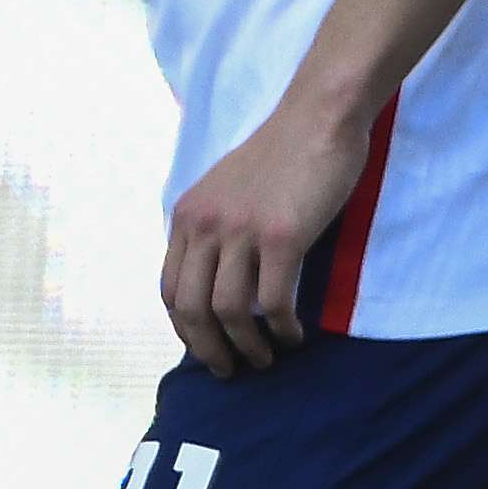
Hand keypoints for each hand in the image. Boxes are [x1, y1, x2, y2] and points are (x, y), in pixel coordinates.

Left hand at [157, 97, 367, 375]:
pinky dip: (281, 328)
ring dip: (246, 345)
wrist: (317, 118)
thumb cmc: (280, 154)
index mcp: (186, 216)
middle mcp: (204, 225)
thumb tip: (215, 277)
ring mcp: (241, 231)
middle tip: (229, 370)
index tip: (203, 347)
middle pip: (190, 308)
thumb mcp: (224, 189)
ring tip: (264, 359)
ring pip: (230, 311)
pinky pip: (274, 300)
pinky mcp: (282, 236)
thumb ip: (213, 228)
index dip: (183, 328)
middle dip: (207, 349)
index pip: (169, 289)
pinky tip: (292, 336)